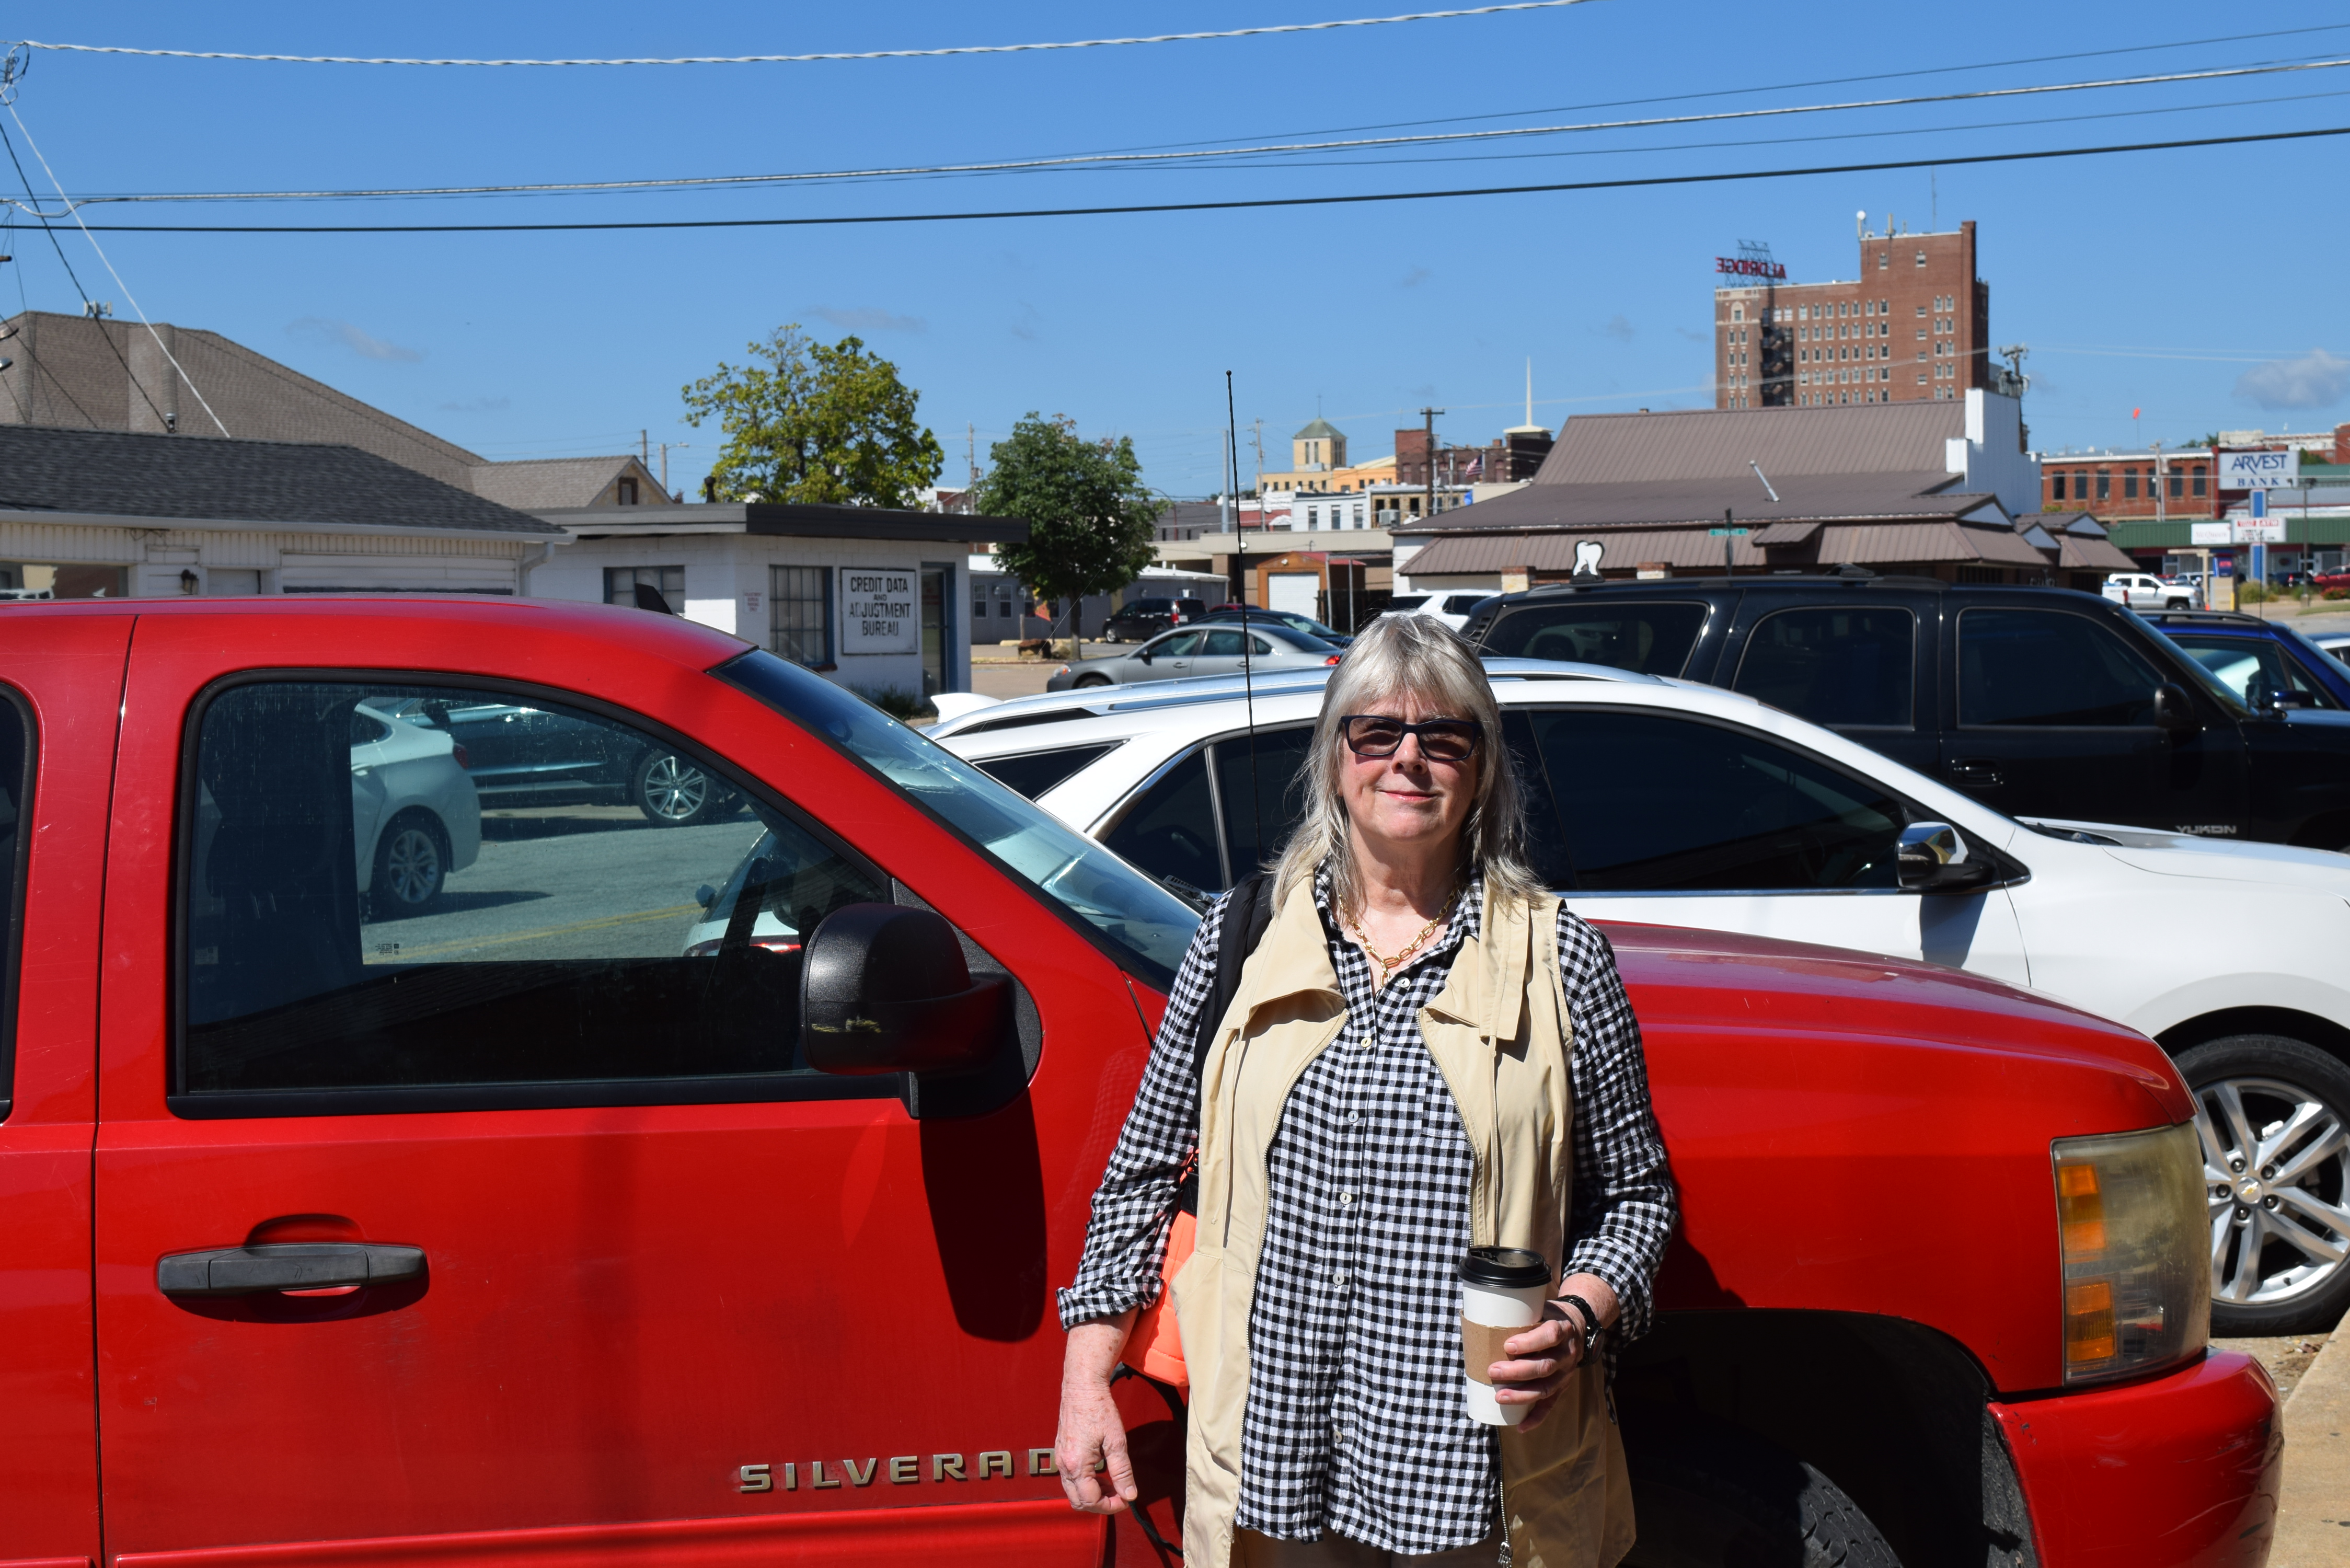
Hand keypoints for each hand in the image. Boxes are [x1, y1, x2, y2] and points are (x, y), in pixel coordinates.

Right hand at [1055, 1316, 1138, 1514]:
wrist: (1081, 1387)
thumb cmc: (1099, 1410)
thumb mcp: (1116, 1441)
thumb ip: (1122, 1471)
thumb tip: (1129, 1495)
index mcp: (1077, 1464)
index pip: (1091, 1500)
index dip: (1110, 1506)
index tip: (1126, 1499)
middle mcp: (1064, 1465)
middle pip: (1078, 1502)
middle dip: (1100, 1504)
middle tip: (1119, 1495)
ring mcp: (1059, 1459)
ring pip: (1073, 1492)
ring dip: (1092, 1494)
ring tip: (1112, 1483)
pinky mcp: (1060, 1453)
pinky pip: (1070, 1479)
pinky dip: (1085, 1483)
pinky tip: (1100, 1472)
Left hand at [1490, 1273, 1616, 1431]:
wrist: (1578, 1324)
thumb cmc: (1547, 1315)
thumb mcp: (1540, 1308)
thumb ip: (1519, 1314)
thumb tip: (1480, 1318)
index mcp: (1562, 1329)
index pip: (1550, 1335)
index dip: (1530, 1342)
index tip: (1508, 1345)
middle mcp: (1567, 1353)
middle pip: (1545, 1366)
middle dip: (1517, 1371)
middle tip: (1493, 1371)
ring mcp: (1566, 1373)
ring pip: (1546, 1388)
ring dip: (1522, 1395)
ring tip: (1499, 1396)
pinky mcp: (1563, 1387)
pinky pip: (1551, 1404)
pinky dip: (1536, 1417)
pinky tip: (1521, 1426)